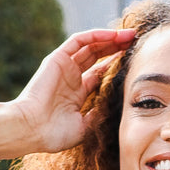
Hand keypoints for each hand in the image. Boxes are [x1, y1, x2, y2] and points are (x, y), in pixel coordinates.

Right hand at [14, 28, 136, 152]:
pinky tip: (114, 35)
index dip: (117, 67)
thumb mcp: (84, 127)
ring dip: (111, 39)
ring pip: (91, 46)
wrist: (32, 129)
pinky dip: (96, 35)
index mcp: (77, 94)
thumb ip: (99, 114)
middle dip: (117, 49)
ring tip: (130, 36)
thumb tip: (116, 105)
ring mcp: (64, 67)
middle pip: (98, 57)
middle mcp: (71, 78)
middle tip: (137, 44)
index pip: (100, 74)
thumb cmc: (54, 134)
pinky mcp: (58, 58)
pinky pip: (80, 40)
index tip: (135, 63)